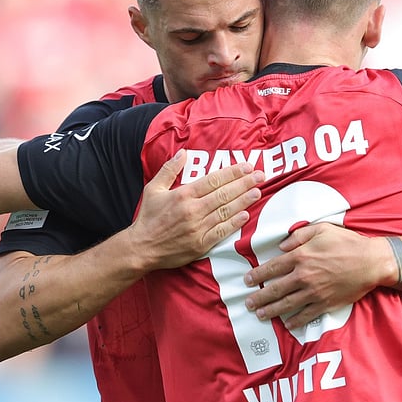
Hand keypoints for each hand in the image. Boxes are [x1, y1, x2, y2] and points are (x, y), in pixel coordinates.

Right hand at [126, 150, 263, 270]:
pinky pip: (221, 232)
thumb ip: (169, 170)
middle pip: (224, 194)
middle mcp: (192, 210)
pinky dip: (234, 223)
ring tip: (257, 192)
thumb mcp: (153, 189)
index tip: (247, 166)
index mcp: (183, 195)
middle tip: (261, 176)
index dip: (233, 172)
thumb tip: (183, 153)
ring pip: (226, 211)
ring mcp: (198, 228)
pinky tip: (245, 215)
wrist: (141, 248)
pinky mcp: (200, 244)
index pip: (214, 180)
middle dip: (244, 183)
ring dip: (244, 201)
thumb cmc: (147, 218)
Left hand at [243, 222, 390, 328]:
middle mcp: (304, 276)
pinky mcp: (325, 304)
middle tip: (248, 303)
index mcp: (301, 257)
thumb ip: (299, 236)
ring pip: (286, 304)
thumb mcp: (322, 229)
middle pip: (275, 289)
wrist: (371, 262)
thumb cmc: (347, 243)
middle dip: (259, 297)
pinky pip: (306, 315)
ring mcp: (314, 292)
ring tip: (260, 315)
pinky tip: (287, 324)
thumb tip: (281, 246)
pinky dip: (295, 321)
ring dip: (271, 311)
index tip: (247, 280)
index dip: (257, 275)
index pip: (272, 268)